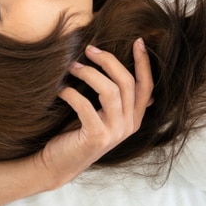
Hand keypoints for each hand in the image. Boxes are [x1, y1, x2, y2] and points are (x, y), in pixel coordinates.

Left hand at [35, 39, 153, 186]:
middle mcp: (129, 125)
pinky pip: (85, 105)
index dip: (144, 63)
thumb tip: (116, 66)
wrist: (58, 164)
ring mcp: (115, 132)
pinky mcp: (96, 137)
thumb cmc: (76, 131)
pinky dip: (71, 93)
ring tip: (72, 66)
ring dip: (89, 73)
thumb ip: (113, 96)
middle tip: (89, 49)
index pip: (147, 86)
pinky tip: (61, 90)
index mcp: (134, 118)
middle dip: (108, 60)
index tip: (138, 41)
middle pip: (127, 82)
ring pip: (110, 91)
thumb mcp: (100, 113)